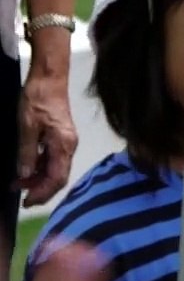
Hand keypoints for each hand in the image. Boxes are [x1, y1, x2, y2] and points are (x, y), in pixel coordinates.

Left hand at [16, 72, 77, 207]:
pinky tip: (26, 169)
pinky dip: (39, 168)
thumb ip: (27, 152)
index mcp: (64, 145)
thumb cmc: (38, 99)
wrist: (49, 78)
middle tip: (19, 195)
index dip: (42, 193)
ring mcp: (66, 142)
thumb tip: (24, 174)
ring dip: (38, 179)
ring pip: (55, 170)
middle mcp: (69, 146)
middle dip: (39, 189)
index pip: (57, 178)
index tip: (26, 202)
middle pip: (58, 177)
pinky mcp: (61, 138)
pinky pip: (52, 160)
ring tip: (17, 183)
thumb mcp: (27, 126)